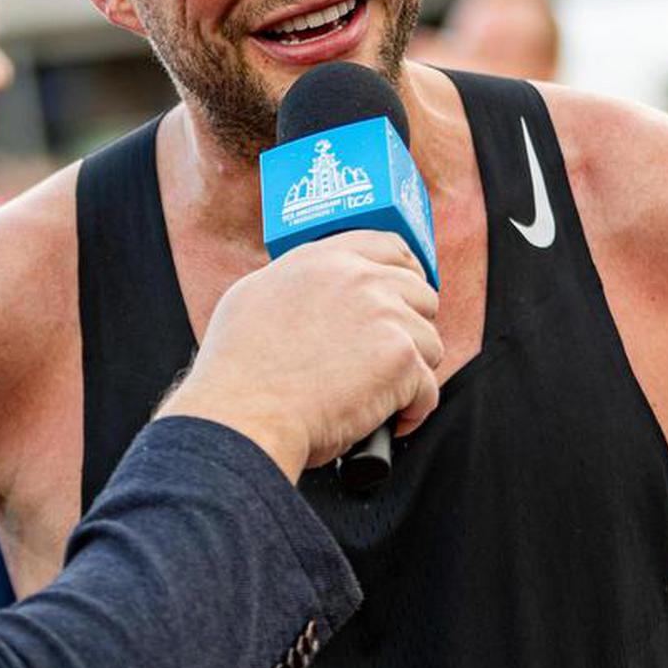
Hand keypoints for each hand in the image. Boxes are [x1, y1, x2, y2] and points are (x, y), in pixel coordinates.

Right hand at [157, 230, 441, 478]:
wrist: (244, 413)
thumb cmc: (237, 369)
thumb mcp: (253, 296)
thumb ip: (295, 282)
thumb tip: (313, 292)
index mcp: (323, 259)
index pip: (389, 246)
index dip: (406, 272)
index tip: (407, 295)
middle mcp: (358, 278)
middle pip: (421, 294)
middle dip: (411, 329)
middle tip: (387, 359)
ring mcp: (385, 315)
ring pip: (430, 343)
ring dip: (412, 373)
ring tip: (379, 395)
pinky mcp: (401, 358)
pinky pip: (429, 389)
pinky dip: (412, 411)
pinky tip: (384, 421)